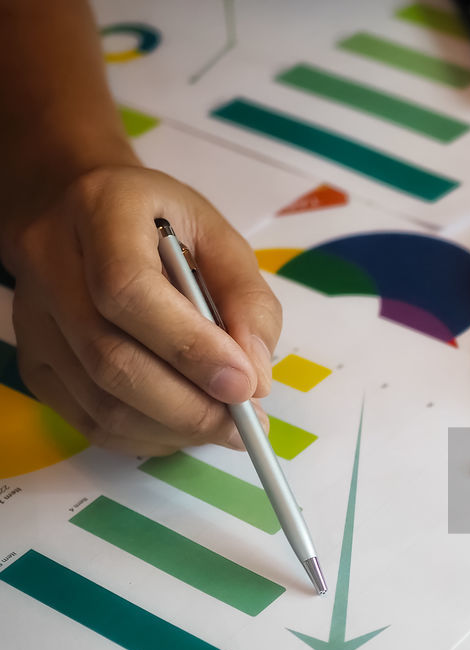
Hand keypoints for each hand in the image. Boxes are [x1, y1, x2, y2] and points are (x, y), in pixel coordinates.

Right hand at [5, 165, 279, 455]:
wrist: (75, 211)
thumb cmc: (158, 223)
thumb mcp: (218, 237)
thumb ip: (246, 301)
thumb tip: (255, 380)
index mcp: (100, 212)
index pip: (129, 291)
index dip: (190, 348)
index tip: (244, 386)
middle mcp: (50, 263)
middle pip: (110, 358)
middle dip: (189, 406)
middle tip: (244, 425)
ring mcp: (33, 318)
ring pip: (99, 400)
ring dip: (172, 428)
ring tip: (223, 427)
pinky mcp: (33, 361)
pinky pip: (87, 419)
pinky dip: (146, 436)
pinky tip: (182, 425)